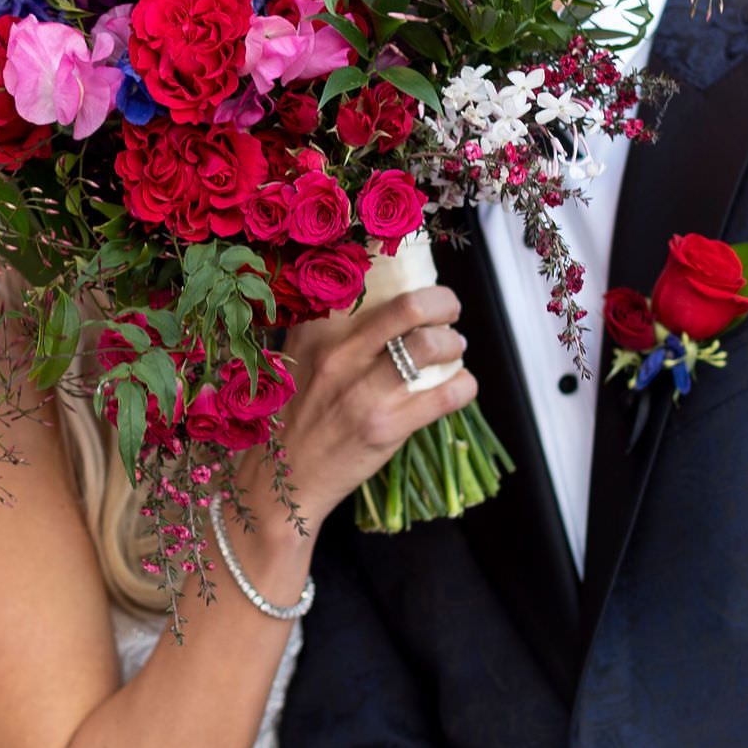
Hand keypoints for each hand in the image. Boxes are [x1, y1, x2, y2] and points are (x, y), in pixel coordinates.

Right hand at [232, 282, 478, 543]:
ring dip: (453, 344)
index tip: (415, 276)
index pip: (364, 280)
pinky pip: (445, 395)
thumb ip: (328, 326)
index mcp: (317, 331)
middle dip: (444, 302)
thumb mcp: (300, 358)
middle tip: (448, 312)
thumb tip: (377, 295)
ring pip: (430, 346)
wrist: (283, 480)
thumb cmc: (296, 416)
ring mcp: (364, 393)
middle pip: (410, 305)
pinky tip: (458, 387)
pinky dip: (464, 386)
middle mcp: (340, 355)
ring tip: (451, 351)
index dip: (402, 267)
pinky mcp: (386, 427)